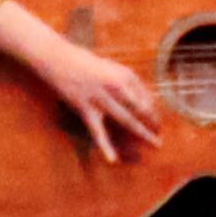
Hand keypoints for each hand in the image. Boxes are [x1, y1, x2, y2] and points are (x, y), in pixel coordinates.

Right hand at [0, 16, 171, 162]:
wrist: (54, 57)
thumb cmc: (82, 62)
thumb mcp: (108, 68)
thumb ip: (124, 83)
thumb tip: (141, 102)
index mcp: (125, 74)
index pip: (146, 97)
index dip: (153, 111)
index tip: (155, 122)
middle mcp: (116, 85)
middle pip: (142, 110)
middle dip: (154, 124)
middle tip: (161, 137)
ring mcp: (101, 97)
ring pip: (127, 120)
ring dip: (144, 134)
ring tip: (156, 146)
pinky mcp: (84, 107)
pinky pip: (97, 131)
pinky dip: (105, 146)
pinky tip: (113, 159)